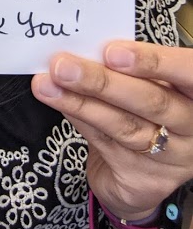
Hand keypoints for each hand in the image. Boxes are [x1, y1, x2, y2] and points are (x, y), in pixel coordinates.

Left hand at [31, 40, 192, 220]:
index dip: (153, 62)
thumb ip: (128, 68)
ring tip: (49, 84)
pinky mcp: (146, 180)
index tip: (113, 51)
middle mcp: (192, 127)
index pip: (186, 73)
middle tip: (63, 66)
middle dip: (101, 81)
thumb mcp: (149, 83)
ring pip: (123, 126)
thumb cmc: (147, 110)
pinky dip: (79, 120)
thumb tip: (83, 48)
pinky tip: (59, 103)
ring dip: (81, 102)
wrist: (144, 171)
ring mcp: (172, 158)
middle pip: (150, 101)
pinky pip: (106, 144)